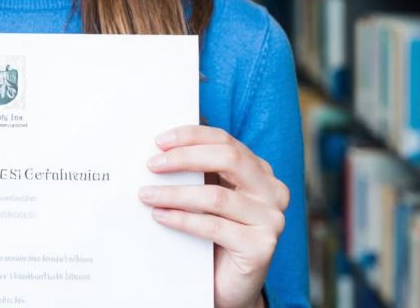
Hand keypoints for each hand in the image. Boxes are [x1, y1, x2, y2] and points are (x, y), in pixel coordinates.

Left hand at [139, 125, 287, 307]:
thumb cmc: (215, 235)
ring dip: (175, 194)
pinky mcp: (262, 245)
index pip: (226, 141)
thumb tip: (160, 147)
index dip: (192, 136)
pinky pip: (214, 226)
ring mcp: (271, 218)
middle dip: (184, 158)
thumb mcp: (208, 196)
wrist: (229, 283)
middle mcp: (272, 190)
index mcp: (259, 171)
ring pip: (216, 196)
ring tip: (147, 195)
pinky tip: (160, 216)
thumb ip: (198, 172)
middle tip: (151, 164)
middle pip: (228, 159)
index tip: (159, 141)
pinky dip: (182, 220)